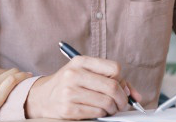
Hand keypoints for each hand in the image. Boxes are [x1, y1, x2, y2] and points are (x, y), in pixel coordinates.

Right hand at [24, 55, 141, 119]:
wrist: (41, 97)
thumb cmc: (68, 84)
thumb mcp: (85, 73)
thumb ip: (111, 79)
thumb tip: (134, 94)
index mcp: (80, 61)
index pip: (114, 68)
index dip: (122, 80)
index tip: (121, 88)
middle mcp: (74, 74)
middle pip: (112, 86)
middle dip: (122, 99)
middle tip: (121, 104)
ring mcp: (70, 92)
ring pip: (106, 102)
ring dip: (112, 109)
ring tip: (108, 108)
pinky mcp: (68, 108)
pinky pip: (96, 113)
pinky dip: (101, 114)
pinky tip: (97, 112)